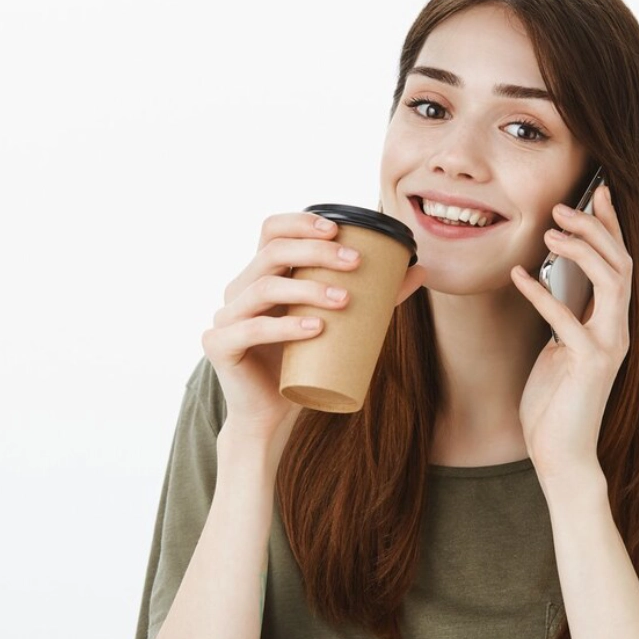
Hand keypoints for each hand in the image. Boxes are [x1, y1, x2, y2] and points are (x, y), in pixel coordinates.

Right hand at [203, 212, 427, 442]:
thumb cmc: (304, 365)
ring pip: (265, 287)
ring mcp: (226, 316)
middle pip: (272, 252)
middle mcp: (239, 289)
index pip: (272, 231)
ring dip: (308, 288)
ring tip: (344, 300)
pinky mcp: (219, 345)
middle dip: (316, 252)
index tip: (338, 230)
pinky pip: (252, 328)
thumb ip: (374, 297)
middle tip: (355, 263)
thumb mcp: (340, 324)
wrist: (272, 415)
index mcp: (261, 276)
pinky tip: (315, 327)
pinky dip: (285, 326)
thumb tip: (420, 270)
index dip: (301, 222)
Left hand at [508, 182, 631, 479]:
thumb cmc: (556, 403)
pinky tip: (519, 276)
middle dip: (596, 228)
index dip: (612, 227)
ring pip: (612, 282)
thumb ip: (564, 317)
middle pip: (622, 264)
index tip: (598, 193)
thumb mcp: (559, 349)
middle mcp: (618, 330)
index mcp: (612, 323)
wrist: (563, 453)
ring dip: (583, 251)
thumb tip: (551, 281)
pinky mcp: (590, 364)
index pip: (620, 263)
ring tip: (552, 231)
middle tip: (565, 205)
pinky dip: (543, 294)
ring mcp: (608, 346)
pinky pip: (567, 319)